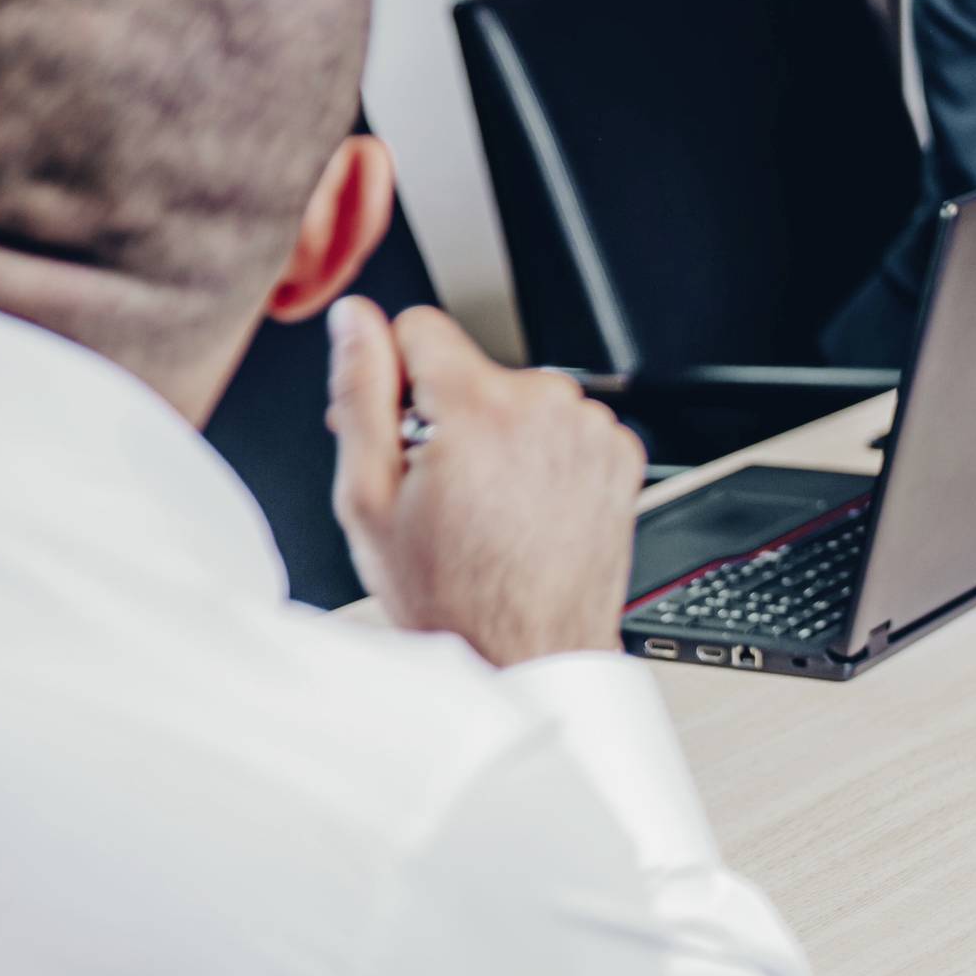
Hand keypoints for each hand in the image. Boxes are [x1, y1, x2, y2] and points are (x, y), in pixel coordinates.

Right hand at [327, 299, 645, 667]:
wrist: (531, 653)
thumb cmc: (452, 596)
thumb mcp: (369, 496)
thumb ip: (360, 391)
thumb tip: (355, 322)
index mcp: (480, 407)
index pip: (420, 326)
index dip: (396, 376)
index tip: (400, 428)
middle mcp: (547, 406)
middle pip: (473, 369)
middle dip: (448, 414)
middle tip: (439, 488)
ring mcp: (591, 431)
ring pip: (519, 399)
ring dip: (498, 437)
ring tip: (486, 507)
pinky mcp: (620, 456)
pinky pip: (564, 428)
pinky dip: (543, 458)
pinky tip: (526, 509)